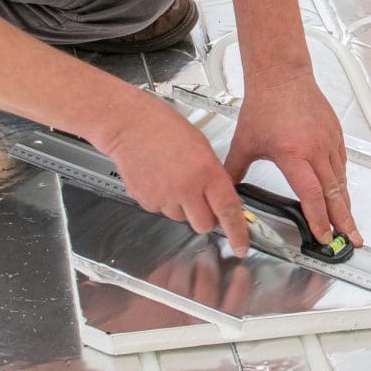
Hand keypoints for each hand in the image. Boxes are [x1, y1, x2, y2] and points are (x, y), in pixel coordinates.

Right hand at [103, 93, 250, 254]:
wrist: (130, 125)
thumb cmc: (164, 128)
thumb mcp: (203, 147)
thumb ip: (215, 176)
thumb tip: (224, 200)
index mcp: (205, 171)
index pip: (228, 210)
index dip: (237, 232)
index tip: (241, 245)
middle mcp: (185, 187)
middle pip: (203, 224)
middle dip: (206, 219)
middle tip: (201, 201)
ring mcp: (164, 196)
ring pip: (181, 218)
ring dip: (183, 208)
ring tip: (174, 180)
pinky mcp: (146, 201)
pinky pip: (161, 211)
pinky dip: (164, 201)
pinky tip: (159, 180)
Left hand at [224, 71, 359, 247]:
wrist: (282, 76)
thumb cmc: (265, 105)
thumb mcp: (244, 142)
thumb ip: (234, 171)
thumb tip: (224, 193)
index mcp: (293, 154)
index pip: (311, 194)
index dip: (318, 219)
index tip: (322, 236)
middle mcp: (315, 150)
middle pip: (334, 193)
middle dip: (343, 220)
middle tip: (351, 240)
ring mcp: (328, 142)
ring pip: (341, 181)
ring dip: (346, 205)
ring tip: (350, 225)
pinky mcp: (335, 135)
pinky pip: (342, 165)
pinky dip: (343, 183)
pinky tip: (342, 195)